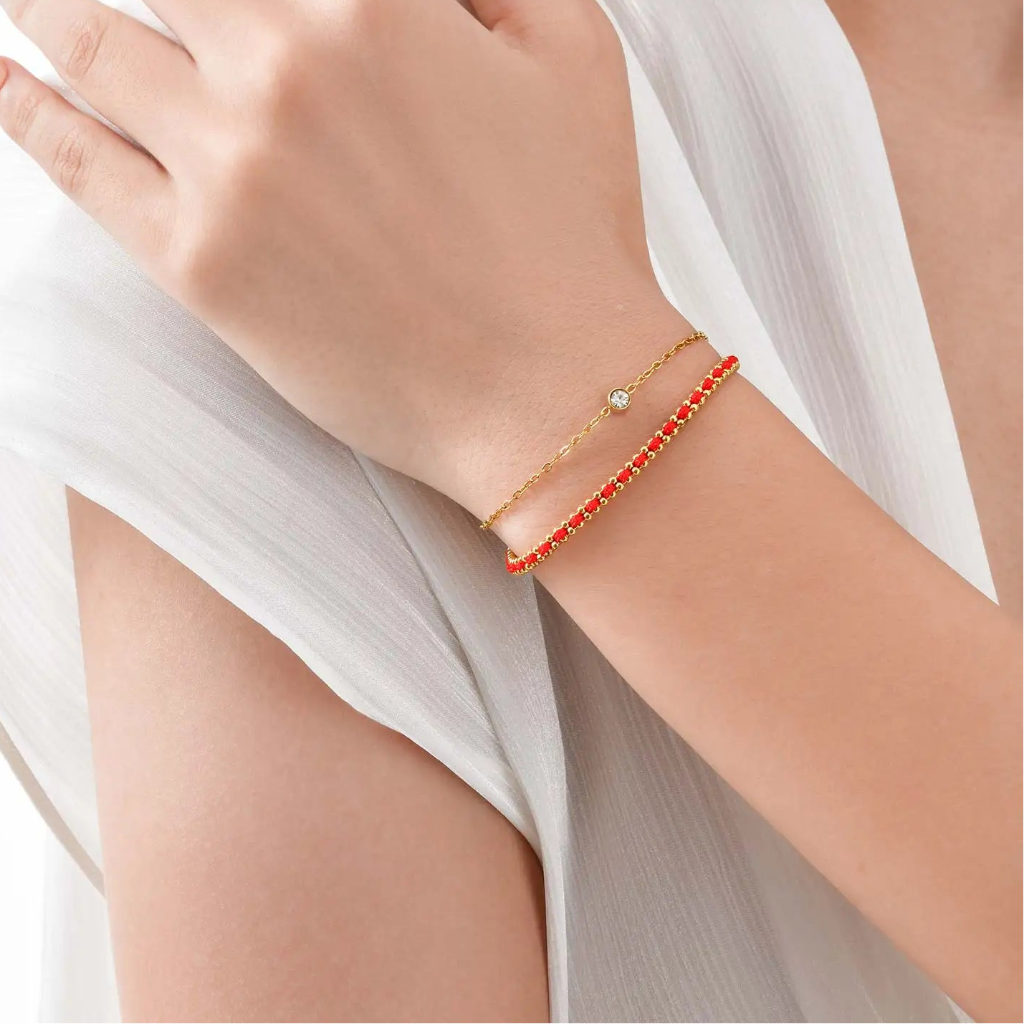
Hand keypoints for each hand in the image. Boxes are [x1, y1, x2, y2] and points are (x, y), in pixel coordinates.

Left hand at [0, 0, 680, 511]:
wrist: (553, 395)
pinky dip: (20, 110)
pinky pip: (72, 161)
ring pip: (89, 40)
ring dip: (48, 6)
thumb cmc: (574, 237)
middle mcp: (282, 64)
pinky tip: (1, 80)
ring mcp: (228, 165)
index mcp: (373, 2)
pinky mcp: (198, 263)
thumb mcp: (573, 56)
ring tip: (30, 1)